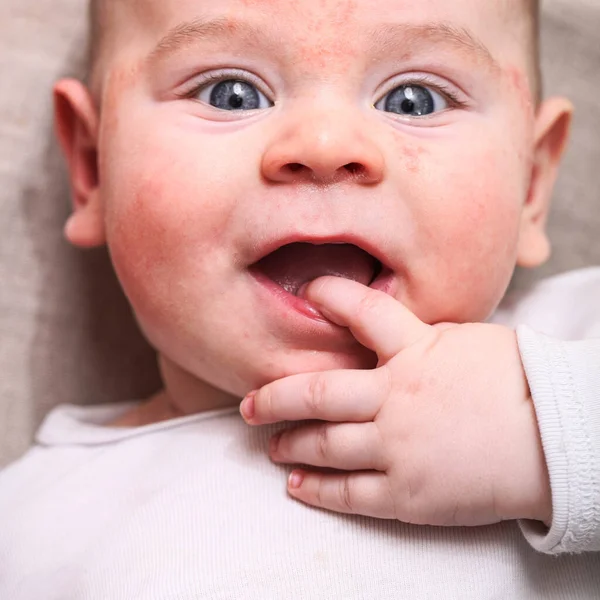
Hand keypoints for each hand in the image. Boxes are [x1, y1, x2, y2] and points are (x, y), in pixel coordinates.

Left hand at [240, 277, 551, 526]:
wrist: (558, 438)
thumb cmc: (520, 384)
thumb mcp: (468, 343)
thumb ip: (422, 342)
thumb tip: (393, 337)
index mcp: (415, 352)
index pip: (362, 312)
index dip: (330, 295)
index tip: (309, 291)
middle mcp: (395, 397)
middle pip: (318, 392)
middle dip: (275, 398)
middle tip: (249, 404)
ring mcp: (397, 446)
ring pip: (325, 444)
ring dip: (291, 444)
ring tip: (271, 445)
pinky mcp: (408, 493)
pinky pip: (350, 492)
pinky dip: (317, 490)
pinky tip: (296, 486)